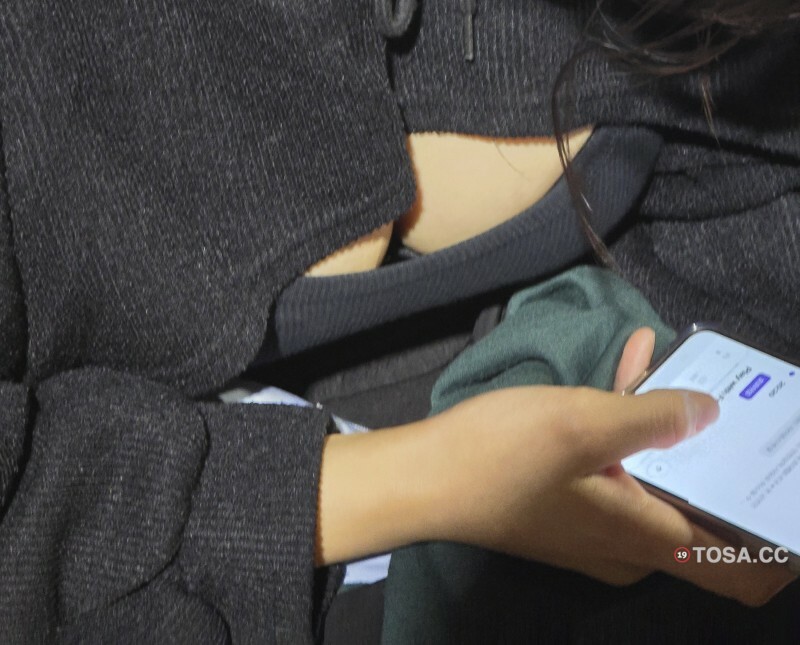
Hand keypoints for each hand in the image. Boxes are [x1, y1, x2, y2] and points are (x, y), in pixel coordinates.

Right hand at [424, 328, 794, 605]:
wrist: (424, 477)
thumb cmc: (503, 456)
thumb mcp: (586, 422)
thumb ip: (657, 416)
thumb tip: (710, 413)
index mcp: (647, 538)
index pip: (743, 569)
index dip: (776, 537)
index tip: (777, 481)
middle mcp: (629, 545)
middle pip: (704, 517)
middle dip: (722, 461)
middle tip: (734, 411)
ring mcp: (595, 528)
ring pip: (659, 483)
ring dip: (671, 432)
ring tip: (678, 371)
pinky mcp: (568, 506)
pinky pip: (619, 470)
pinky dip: (628, 429)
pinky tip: (627, 368)